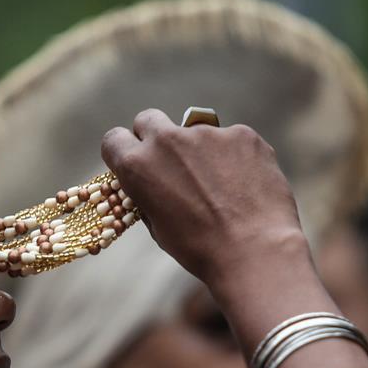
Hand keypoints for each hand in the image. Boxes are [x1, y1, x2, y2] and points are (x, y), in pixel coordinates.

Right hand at [101, 109, 306, 286]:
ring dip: (200, 151)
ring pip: (194, 132)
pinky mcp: (241, 134)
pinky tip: (245, 184)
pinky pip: (230, 140)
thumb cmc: (200, 247)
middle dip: (154, 136)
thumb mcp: (157, 225)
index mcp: (137, 165)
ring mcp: (206, 133)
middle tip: (171, 163)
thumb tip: (152, 182)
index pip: (114, 139)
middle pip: (148, 119)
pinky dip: (233, 156)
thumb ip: (148, 193)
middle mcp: (166, 140)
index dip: (122, 151)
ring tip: (220, 186)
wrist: (253, 248)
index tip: (133, 161)